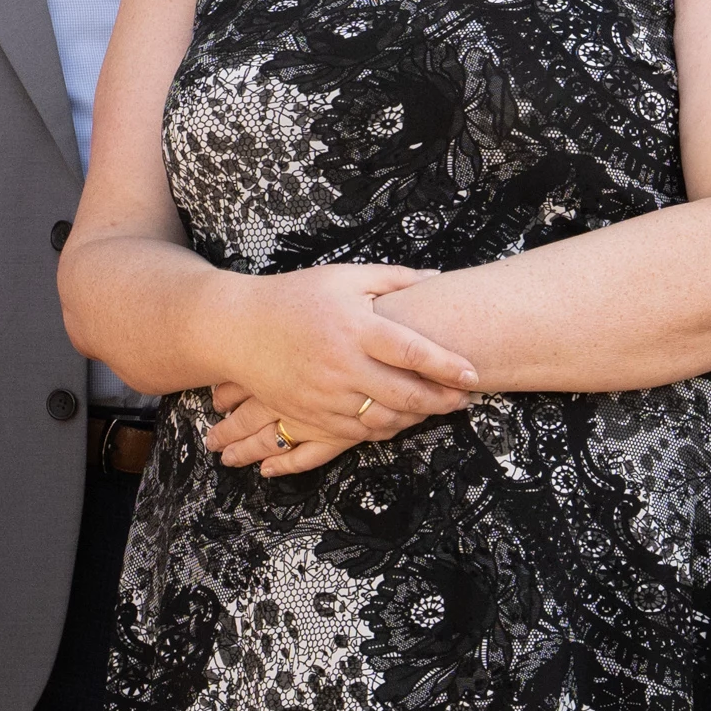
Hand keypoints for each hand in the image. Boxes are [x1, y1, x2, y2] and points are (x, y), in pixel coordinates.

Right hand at [219, 267, 481, 469]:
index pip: (410, 350)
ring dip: (417, 417)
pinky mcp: (311, 415)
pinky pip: (358, 433)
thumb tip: (437, 279)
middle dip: (441, 400)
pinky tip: (401, 419)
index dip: (446, 365)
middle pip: (404, 393)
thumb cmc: (295, 297)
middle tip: (465, 398)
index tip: (472, 374)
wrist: (237, 329)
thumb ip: (393, 279)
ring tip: (439, 408)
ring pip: (384, 418)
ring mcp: (324, 394)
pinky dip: (386, 429)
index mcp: (353, 327)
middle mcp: (340, 364)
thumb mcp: (343, 277)